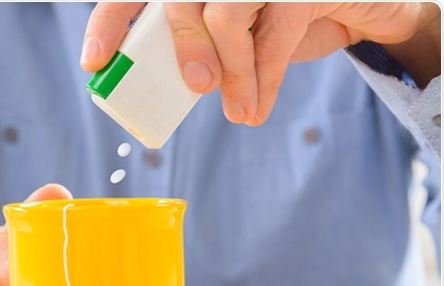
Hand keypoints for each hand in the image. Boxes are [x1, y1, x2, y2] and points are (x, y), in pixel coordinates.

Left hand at [81, 2, 439, 124]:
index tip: (93, 61)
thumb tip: (175, 85)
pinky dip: (262, 80)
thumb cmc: (280, 22)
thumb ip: (200, 49)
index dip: (110, 21)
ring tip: (241, 112)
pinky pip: (271, 35)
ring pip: (225, 15)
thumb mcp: (233, 37)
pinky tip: (256, 109)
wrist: (355, 6)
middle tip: (198, 88)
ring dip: (233, 73)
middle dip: (185, 48)